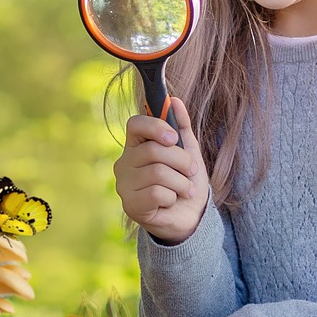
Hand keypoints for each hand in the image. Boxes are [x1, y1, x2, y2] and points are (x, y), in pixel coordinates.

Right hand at [113, 97, 209, 245]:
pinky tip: (171, 202)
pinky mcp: (130, 205)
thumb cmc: (186, 180)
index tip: (173, 137)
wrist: (191, 216)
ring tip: (184, 190)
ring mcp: (124, 185)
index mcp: (136, 146)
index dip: (155, 126)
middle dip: (181, 160)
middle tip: (190, 171)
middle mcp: (124, 163)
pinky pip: (156, 193)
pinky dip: (172, 197)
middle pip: (153, 150)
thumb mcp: (188, 150)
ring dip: (181, 182)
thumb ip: (181, 126)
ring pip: (158, 173)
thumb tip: (174, 101)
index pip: (135, 124)